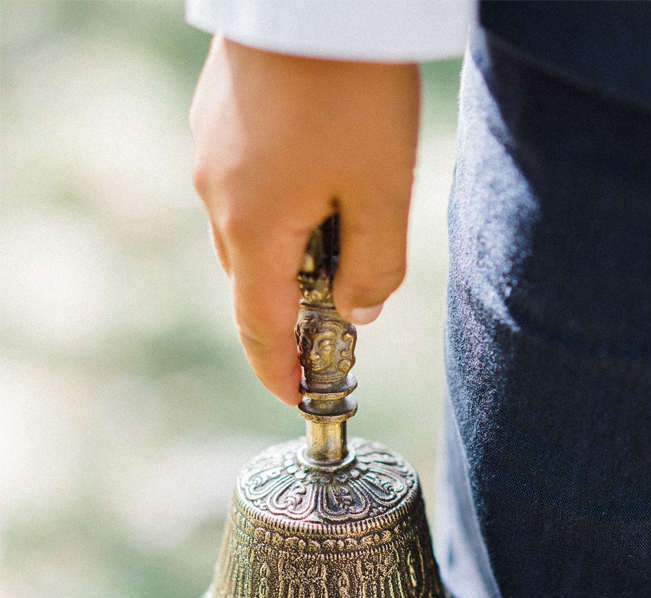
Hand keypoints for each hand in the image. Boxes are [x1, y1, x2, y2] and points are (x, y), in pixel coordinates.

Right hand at [189, 36, 419, 404]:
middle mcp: (217, 198)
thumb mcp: (384, 191)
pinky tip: (318, 184)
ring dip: (290, 256)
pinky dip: (279, 212)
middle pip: (253, 282)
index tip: (297, 398)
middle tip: (342, 316)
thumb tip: (358, 310)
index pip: (259, 327)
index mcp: (253, 227)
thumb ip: (374, 265)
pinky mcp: (216, 123)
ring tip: (342, 238)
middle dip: (294, 311)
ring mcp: (209, 156)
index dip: (278, 372)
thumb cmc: (355, 90)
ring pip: (249, 235)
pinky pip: (244, 191)